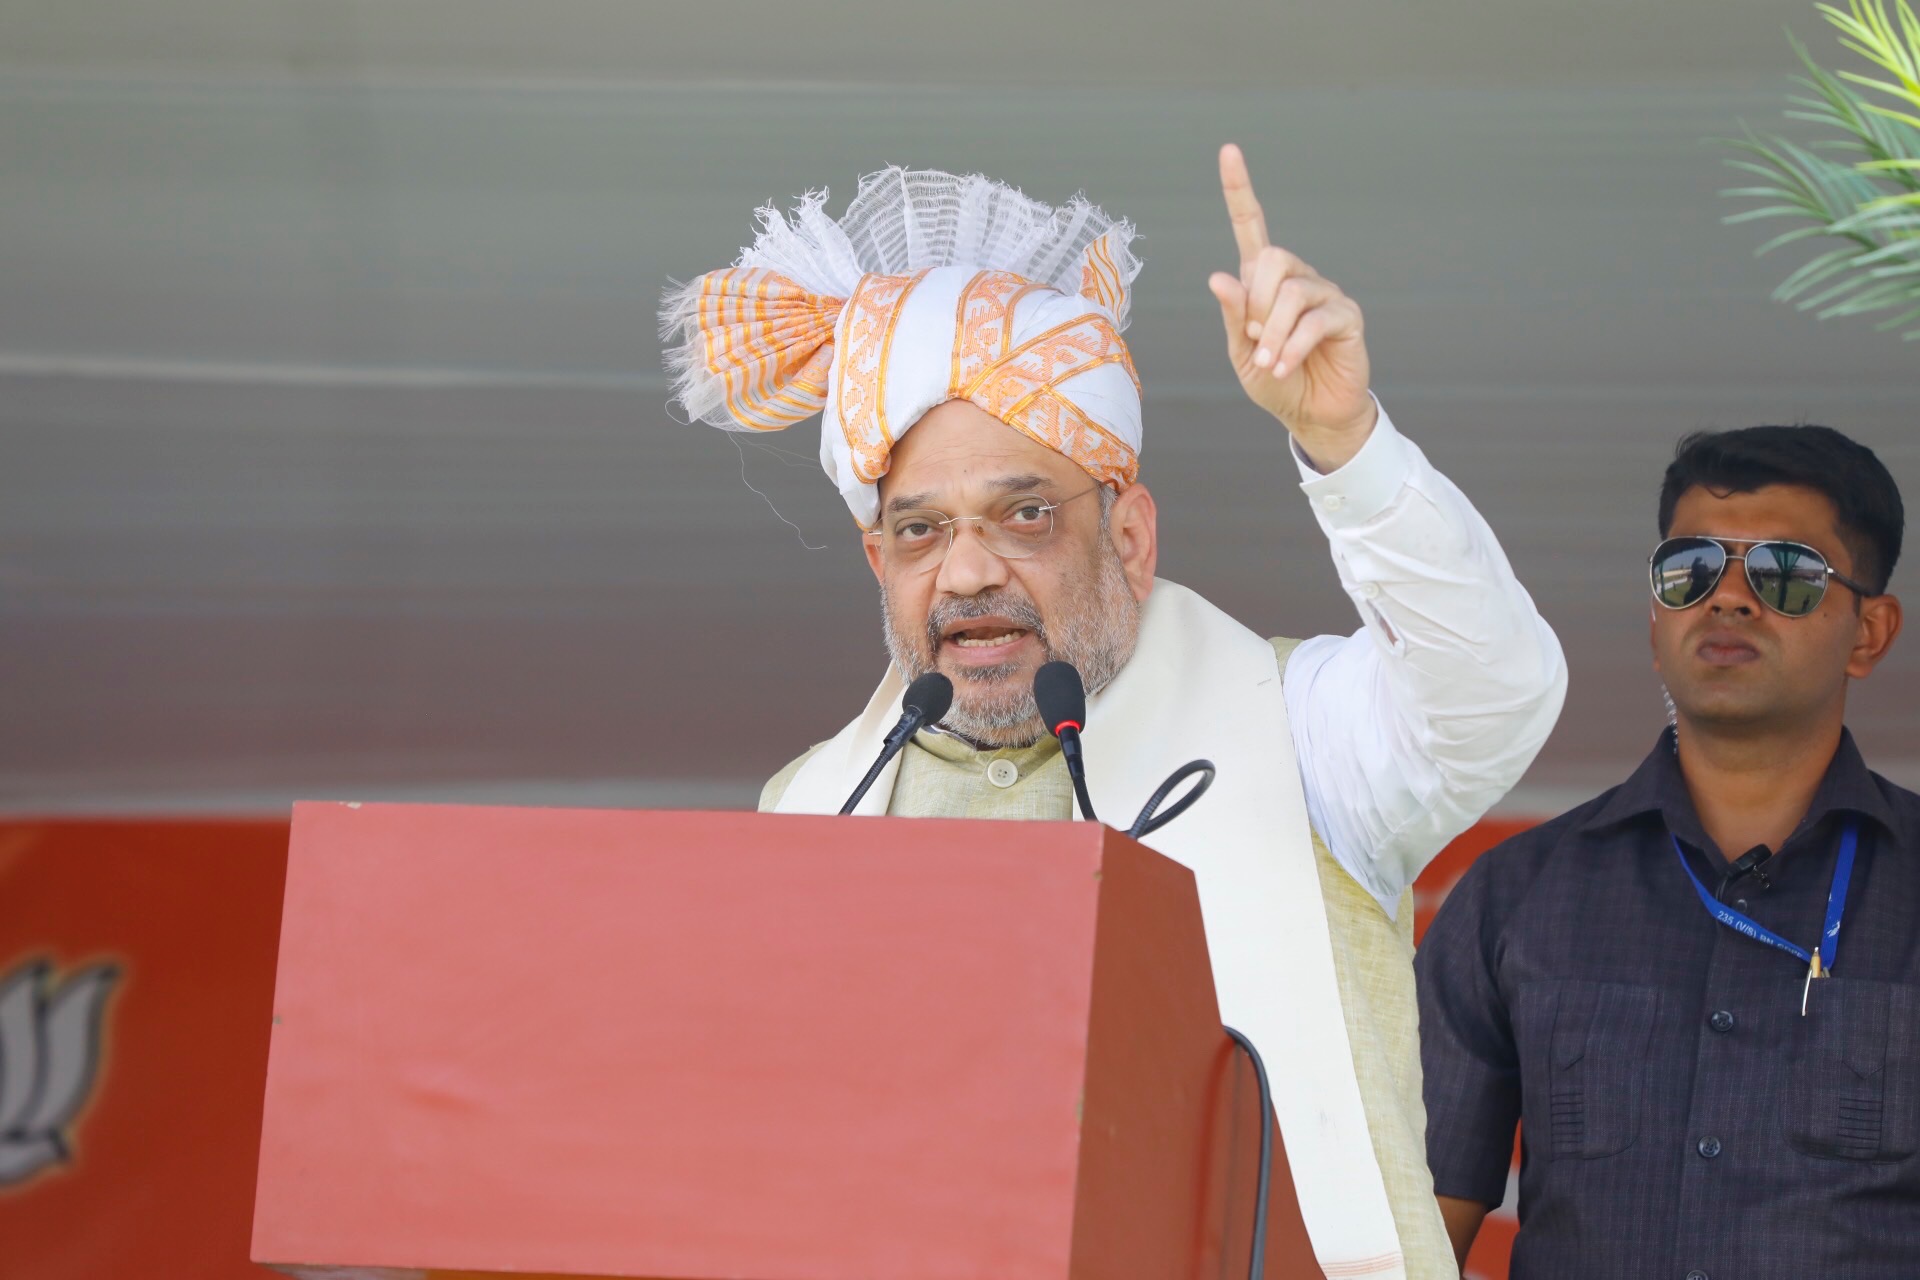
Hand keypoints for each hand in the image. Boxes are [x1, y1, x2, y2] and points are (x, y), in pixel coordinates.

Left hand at [1209, 143, 1377, 470]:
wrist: (1311, 413)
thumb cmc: (1275, 380)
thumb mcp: (1241, 352)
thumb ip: (1233, 316)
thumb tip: (1219, 276)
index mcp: (1263, 281)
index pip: (1251, 226)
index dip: (1239, 190)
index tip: (1228, 150)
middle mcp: (1296, 277)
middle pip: (1272, 259)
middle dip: (1255, 304)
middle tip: (1253, 340)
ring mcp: (1324, 293)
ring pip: (1291, 293)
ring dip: (1271, 334)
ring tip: (1269, 361)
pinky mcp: (1346, 316)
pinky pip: (1314, 320)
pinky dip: (1292, 346)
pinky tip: (1285, 366)